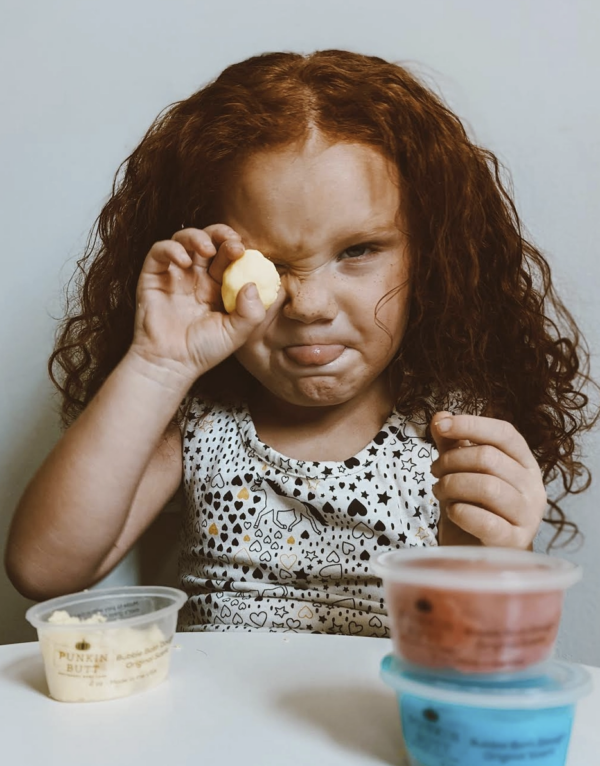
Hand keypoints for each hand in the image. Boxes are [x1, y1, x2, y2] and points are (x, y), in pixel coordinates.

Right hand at [130, 226, 268, 380]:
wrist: (170, 364)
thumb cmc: (203, 351)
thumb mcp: (236, 334)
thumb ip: (251, 313)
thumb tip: (252, 284)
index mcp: (219, 285)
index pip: (229, 256)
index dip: (237, 248)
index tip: (245, 251)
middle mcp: (197, 275)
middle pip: (210, 241)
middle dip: (221, 235)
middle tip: (232, 243)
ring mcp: (175, 274)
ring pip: (184, 239)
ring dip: (197, 237)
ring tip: (206, 249)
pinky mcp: (153, 275)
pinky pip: (159, 251)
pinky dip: (171, 249)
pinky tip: (184, 261)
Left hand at [430, 411, 546, 548]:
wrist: (479, 554)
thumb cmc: (474, 506)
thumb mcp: (462, 470)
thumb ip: (452, 443)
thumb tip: (440, 416)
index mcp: (525, 463)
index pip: (505, 433)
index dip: (471, 424)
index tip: (441, 426)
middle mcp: (533, 487)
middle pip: (489, 458)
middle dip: (451, 460)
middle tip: (435, 471)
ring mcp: (528, 516)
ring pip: (487, 487)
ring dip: (452, 485)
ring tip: (440, 491)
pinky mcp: (515, 542)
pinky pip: (486, 522)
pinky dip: (461, 512)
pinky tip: (452, 511)